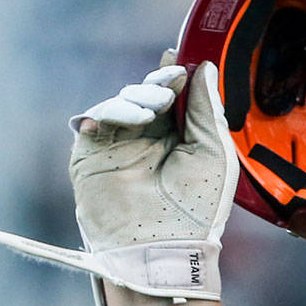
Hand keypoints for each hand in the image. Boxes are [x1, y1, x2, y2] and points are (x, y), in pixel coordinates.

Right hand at [0, 60, 237, 305]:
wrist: (164, 245)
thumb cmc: (197, 208)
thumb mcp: (213, 152)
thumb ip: (206, 110)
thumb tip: (202, 67)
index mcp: (180, 140)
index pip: (173, 98)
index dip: (173, 76)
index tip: (178, 59)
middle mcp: (149, 140)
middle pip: (145, 94)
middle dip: (157, 85)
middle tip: (169, 88)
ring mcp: (119, 146)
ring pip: (120, 102)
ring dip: (136, 99)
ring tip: (154, 112)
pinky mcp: (93, 155)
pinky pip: (94, 120)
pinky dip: (107, 114)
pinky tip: (126, 120)